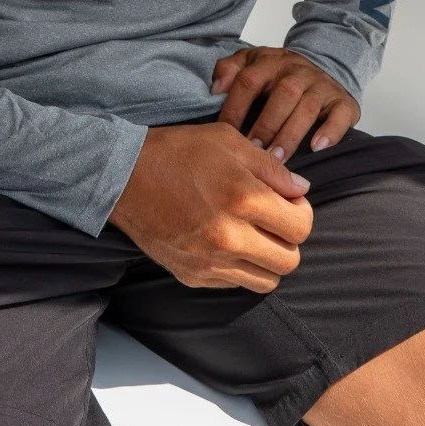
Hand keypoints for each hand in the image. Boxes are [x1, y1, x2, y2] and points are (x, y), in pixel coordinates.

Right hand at [108, 121, 312, 291]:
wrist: (123, 177)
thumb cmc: (178, 152)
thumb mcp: (229, 141)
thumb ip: (273, 168)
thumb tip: (301, 189)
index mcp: (243, 199)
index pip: (301, 227)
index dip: (301, 211)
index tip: (289, 201)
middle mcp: (229, 237)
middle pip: (290, 261)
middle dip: (289, 239)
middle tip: (274, 218)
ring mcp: (210, 262)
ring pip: (267, 281)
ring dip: (269, 259)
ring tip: (254, 234)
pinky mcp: (193, 276)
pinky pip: (236, 284)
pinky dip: (241, 267)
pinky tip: (228, 242)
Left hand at [212, 46, 359, 160]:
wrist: (323, 66)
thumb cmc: (279, 74)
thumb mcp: (252, 62)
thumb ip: (229, 69)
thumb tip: (215, 88)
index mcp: (271, 61)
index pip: (249, 81)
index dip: (235, 107)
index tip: (225, 133)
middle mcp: (298, 71)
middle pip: (282, 94)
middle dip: (266, 124)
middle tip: (253, 150)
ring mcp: (322, 85)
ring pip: (307, 107)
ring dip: (291, 134)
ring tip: (278, 159)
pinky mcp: (344, 101)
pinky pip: (341, 114)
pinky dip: (331, 131)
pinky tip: (318, 147)